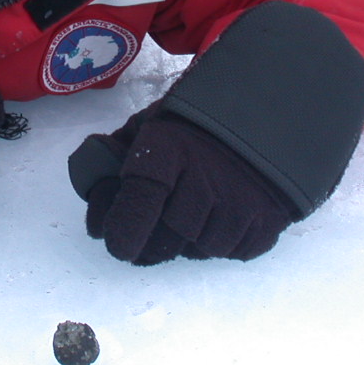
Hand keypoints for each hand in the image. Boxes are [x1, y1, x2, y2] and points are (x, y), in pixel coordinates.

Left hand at [73, 110, 297, 264]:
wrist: (265, 113)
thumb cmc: (193, 122)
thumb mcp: (148, 125)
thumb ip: (115, 155)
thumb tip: (94, 190)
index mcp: (169, 150)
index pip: (140, 202)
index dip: (122, 230)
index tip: (118, 242)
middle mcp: (206, 179)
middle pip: (167, 239)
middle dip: (151, 242)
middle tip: (148, 234)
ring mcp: (241, 204)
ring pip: (200, 250)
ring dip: (189, 242)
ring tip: (192, 212)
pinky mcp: (268, 221)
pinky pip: (234, 252)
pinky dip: (222, 241)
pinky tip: (220, 215)